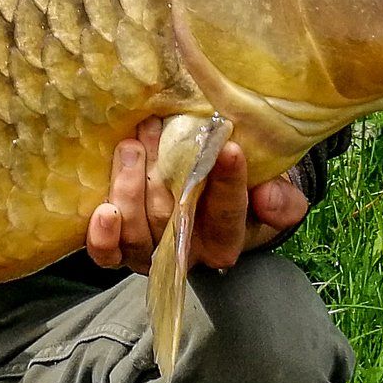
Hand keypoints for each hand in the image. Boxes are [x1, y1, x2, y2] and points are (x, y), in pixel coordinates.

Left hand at [86, 118, 308, 275]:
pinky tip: (103, 211)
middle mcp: (184, 252)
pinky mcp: (118, 248)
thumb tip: (270, 196)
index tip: (229, 148)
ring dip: (130, 187)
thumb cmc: (231, 190)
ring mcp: (148, 251)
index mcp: (224, 241)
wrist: (198, 197)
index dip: (228, 183)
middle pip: (171, 220)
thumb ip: (280, 197)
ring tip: (130, 147)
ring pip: (136, 231)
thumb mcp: (268, 190)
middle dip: (162, 173)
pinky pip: (107, 254)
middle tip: (156, 127)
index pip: (227, 215)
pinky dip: (102, 236)